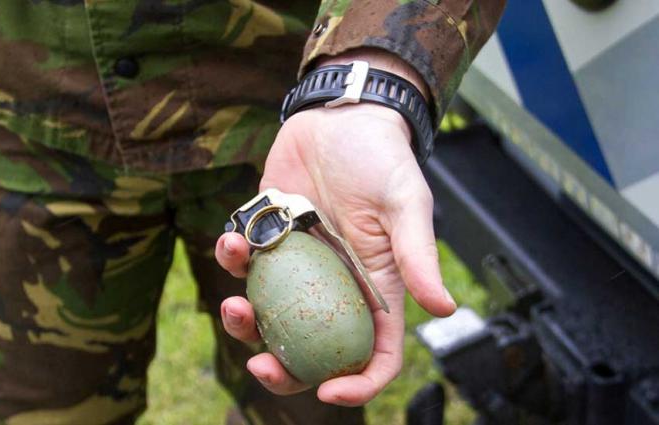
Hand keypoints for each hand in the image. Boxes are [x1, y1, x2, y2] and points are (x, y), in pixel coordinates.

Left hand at [215, 102, 456, 405]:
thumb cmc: (380, 156)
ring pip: (267, 314)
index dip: (358, 382)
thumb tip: (444, 308)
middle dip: (284, 368)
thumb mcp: (406, 203)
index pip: (373, 351)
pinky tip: (233, 238)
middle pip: (310, 348)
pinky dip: (231, 259)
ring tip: (234, 303)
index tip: (331, 392)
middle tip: (260, 364)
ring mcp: (295, 265)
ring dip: (244, 320)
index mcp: (374, 288)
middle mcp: (332, 285)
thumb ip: (417, 255)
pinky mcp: (265, 238)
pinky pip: (242, 265)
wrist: (338, 115)